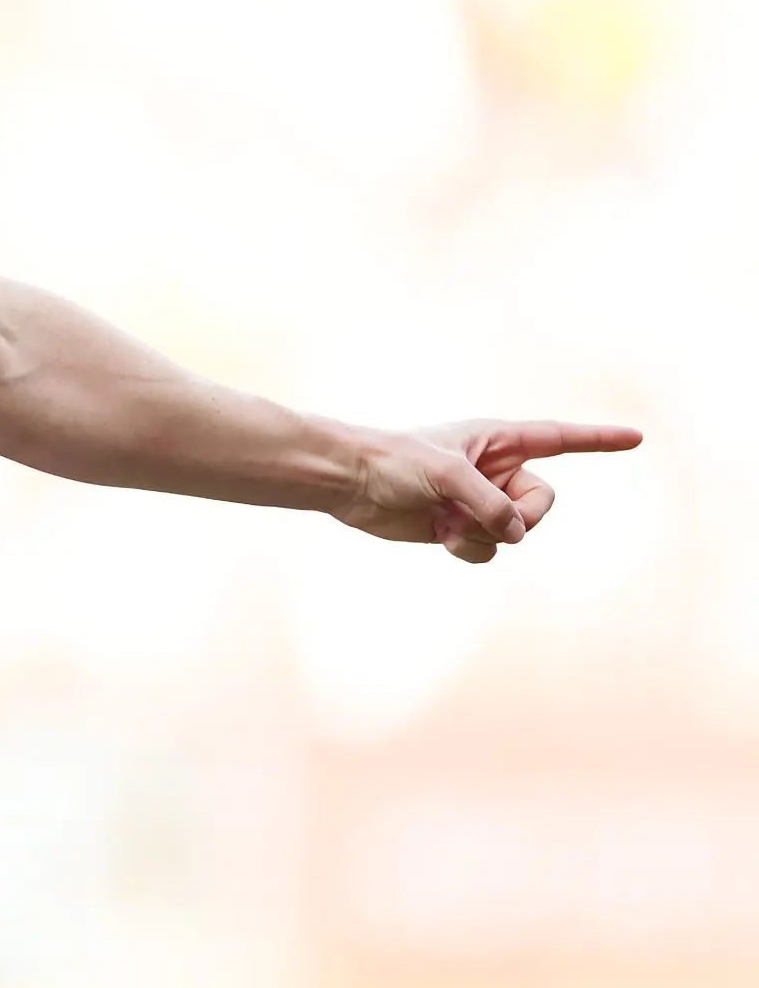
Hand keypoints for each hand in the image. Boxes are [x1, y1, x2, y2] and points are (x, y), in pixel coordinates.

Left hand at [335, 419, 641, 562]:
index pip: (559, 439)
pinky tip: (439, 533)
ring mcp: (479, 501)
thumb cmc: (394, 460)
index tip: (637, 438)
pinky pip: (488, 549)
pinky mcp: (459, 527)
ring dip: (484, 534)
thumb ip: (489, 502)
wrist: (349, 482)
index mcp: (497, 441)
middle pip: (542, 503)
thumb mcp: (447, 473)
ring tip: (446, 519)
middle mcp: (495, 470)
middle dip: (520, 517)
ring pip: (515, 532)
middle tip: (486, 516)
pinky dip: (469, 548)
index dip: (598, 440)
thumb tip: (515, 533)